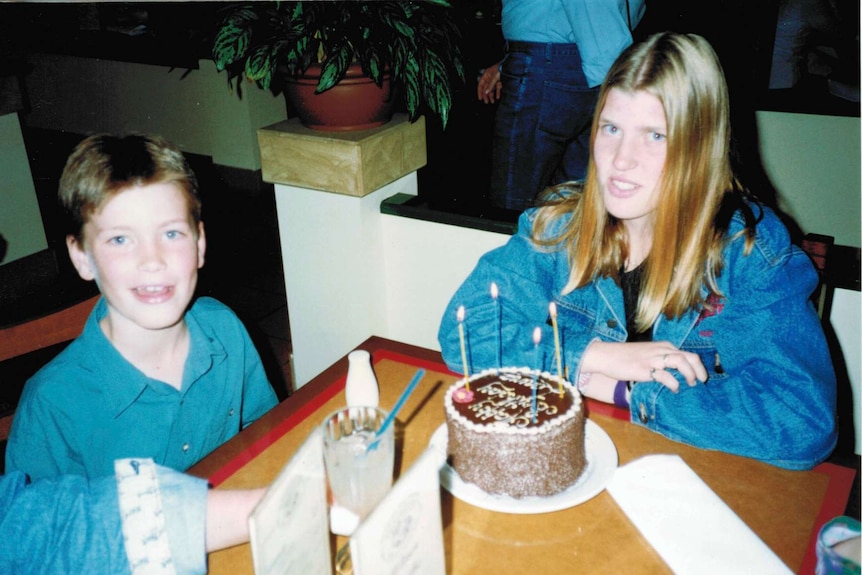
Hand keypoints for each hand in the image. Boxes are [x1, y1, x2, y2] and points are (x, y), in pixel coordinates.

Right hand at [477, 62, 501, 102]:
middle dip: (486, 95)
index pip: (481, 84)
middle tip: (486, 102)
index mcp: (486, 75)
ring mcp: (495, 79)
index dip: (480, 91)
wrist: (510, 66)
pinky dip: (497, 92)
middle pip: (486, 88)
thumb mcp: (495, 77)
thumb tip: (486, 92)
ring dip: (492, 95)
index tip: (480, 98)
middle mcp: (490, 77)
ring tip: (492, 101)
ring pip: (492, 89)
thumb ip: (490, 85)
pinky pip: (497, 88)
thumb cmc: (502, 68)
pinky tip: (498, 97)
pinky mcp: (500, 81)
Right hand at [581, 341, 707, 392]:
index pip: (687, 353)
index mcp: (663, 346)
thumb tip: (673, 373)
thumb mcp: (647, 353)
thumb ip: (660, 359)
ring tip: (691, 384)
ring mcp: (654, 359)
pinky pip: (666, 376)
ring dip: (690, 374)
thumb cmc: (624, 355)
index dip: (697, 366)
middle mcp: (661, 350)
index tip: (699, 376)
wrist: (605, 355)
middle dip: (699, 370)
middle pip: (689, 357)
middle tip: (701, 381)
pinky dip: (674, 383)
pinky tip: (674, 389)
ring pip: (681, 363)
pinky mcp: (646, 369)